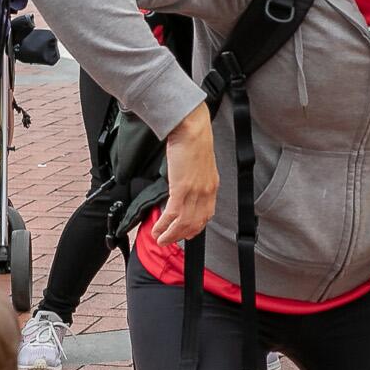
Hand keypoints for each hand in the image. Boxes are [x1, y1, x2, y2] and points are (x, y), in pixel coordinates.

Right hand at [152, 105, 218, 246]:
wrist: (191, 128)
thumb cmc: (194, 139)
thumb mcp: (199, 162)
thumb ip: (194, 176)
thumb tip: (183, 183)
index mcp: (212, 185)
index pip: (206, 214)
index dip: (195, 227)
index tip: (186, 233)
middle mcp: (206, 192)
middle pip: (195, 223)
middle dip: (181, 235)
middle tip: (169, 241)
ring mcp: (195, 192)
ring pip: (184, 223)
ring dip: (170, 234)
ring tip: (160, 239)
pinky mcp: (182, 190)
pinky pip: (173, 215)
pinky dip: (164, 225)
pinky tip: (157, 229)